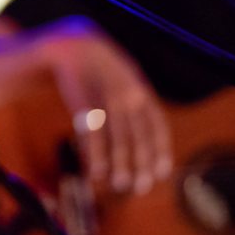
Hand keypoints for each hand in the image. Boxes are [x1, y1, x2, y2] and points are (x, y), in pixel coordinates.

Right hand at [36, 17, 172, 194]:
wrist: (72, 46)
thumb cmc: (100, 70)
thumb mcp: (126, 78)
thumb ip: (137, 104)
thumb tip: (148, 135)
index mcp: (141, 92)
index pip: (157, 126)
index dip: (159, 151)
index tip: (161, 173)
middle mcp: (129, 97)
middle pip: (138, 137)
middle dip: (140, 165)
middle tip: (140, 188)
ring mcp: (107, 100)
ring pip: (117, 139)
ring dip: (119, 165)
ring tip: (119, 185)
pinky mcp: (84, 104)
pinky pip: (93, 135)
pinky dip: (95, 155)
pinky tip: (96, 172)